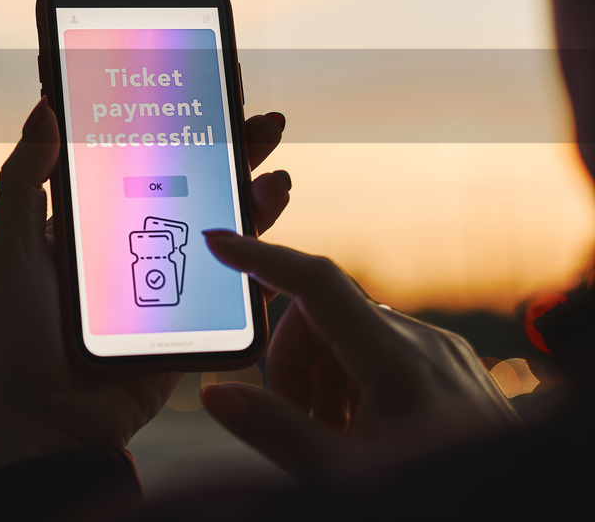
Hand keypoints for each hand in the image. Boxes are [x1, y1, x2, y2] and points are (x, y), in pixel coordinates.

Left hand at [0, 100, 291, 469]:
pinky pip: (236, 258)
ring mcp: (169, 267)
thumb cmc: (20, 333)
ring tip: (269, 134)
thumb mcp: (12, 247)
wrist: (52, 417)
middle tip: (240, 90)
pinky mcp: (197, 304)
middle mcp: (132, 233)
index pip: (128, 149)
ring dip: (246, 166)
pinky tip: (272, 192)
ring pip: (217, 206)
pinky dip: (260, 223)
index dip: (156, 113)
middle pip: (184, 169)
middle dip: (215, 130)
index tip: (180, 71)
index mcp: (87, 213)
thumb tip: (44, 106)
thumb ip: (24, 179)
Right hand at [200, 232, 519, 481]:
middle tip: (292, 419)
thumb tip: (217, 395)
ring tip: (329, 438)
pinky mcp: (455, 373)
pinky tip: (360, 434)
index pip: (316, 283)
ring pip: (352, 335)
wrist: (521, 516)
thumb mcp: (346, 478)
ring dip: (321, 376)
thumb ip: (277, 433)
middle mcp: (424, 344)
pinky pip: (384, 354)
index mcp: (397, 359)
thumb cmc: (439, 504)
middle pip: (325, 314)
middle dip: (292, 358)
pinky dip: (354, 383)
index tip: (220, 243)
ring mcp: (445, 356)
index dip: (261, 258)